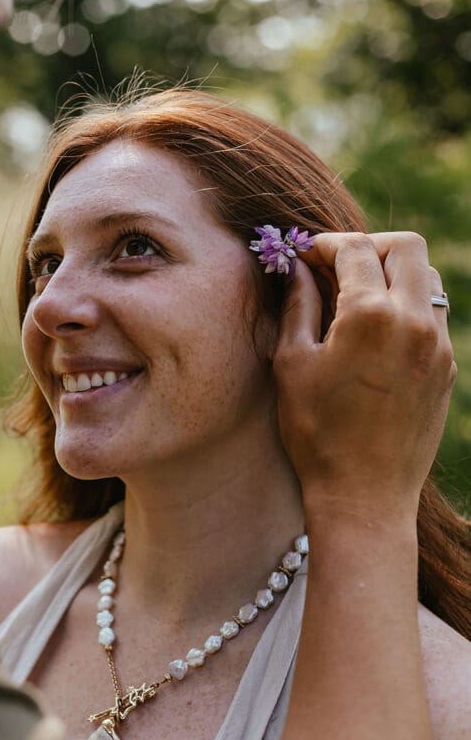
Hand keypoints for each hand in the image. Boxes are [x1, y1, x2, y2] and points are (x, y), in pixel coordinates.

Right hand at [273, 231, 455, 529]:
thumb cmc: (316, 432)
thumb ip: (297, 304)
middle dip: (369, 246)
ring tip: (356, 297)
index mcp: (372, 316)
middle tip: (336, 266)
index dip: (325, 244)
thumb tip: (298, 268)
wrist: (364, 495)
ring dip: (392, 273)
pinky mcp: (447, 367)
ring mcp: (438, 345)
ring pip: (426, 278)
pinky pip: (432, 314)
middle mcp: (415, 322)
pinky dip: (406, 305)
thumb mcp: (292, 363)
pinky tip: (375, 331)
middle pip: (406, 247)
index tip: (304, 255)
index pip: (355, 249)